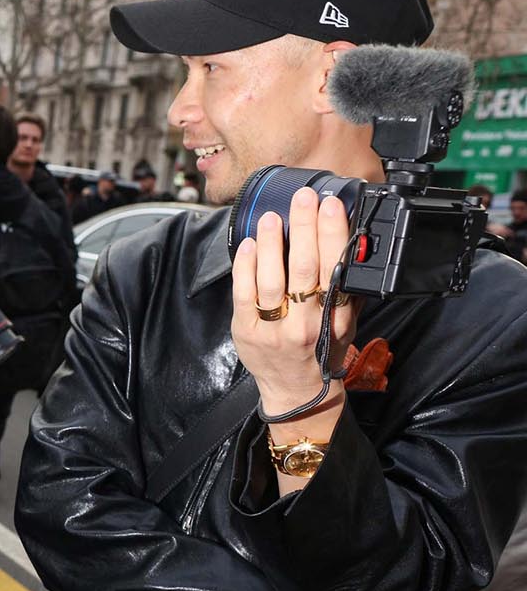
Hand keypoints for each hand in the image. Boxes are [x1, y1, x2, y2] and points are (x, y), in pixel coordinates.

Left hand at [231, 188, 360, 415]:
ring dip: (271, 244)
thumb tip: (346, 238)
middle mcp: (307, 324)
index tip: (331, 205)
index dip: (333, 234)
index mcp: (335, 317)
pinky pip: (245, 294)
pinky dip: (245, 266)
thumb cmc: (323, 351)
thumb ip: (346, 287)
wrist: (298, 392)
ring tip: (270, 217)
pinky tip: (247, 244)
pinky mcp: (247, 332)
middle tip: (302, 198)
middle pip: (305, 269)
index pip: (336, 269)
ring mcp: (274, 330)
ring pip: (272, 280)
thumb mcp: (345, 322)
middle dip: (304, 228)